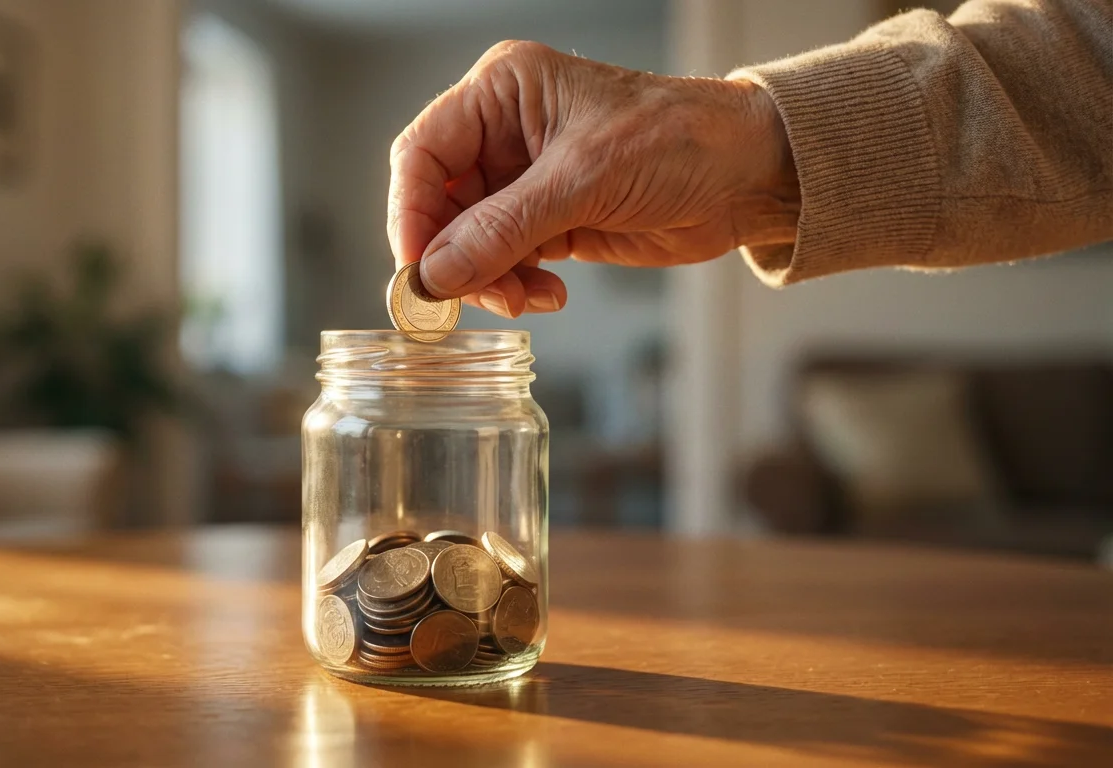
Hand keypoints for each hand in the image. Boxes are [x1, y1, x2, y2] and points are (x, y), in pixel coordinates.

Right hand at [387, 41, 799, 316]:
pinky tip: (548, 293)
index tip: (418, 268)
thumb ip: (504, 228)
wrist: (749, 177)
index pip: (422, 153)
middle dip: (453, 256)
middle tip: (469, 296)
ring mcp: (525, 181)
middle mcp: (504, 134)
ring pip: (468, 243)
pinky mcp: (548, 221)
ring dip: (488, 279)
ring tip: (524, 296)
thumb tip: (437, 272)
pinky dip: (516, 285)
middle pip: (439, 205)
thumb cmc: (683, 139)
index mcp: (502, 93)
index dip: (410, 213)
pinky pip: (505, 262)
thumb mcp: (586, 179)